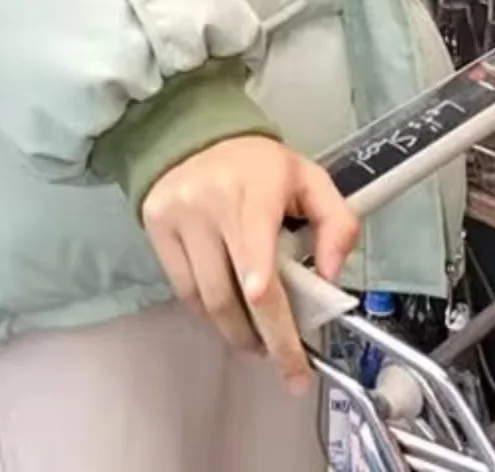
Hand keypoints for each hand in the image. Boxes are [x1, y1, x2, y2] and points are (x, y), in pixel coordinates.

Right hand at [141, 135, 359, 392]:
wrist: (197, 131)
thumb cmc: (261, 166)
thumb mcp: (312, 180)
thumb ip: (337, 224)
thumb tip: (331, 275)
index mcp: (255, 189)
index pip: (258, 264)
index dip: (271, 315)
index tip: (291, 355)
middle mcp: (210, 202)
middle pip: (232, 294)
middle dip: (262, 339)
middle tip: (285, 363)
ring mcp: (178, 216)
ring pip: (206, 300)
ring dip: (236, 331)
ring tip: (258, 337)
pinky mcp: (156, 226)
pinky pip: (184, 290)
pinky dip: (209, 312)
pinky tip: (229, 310)